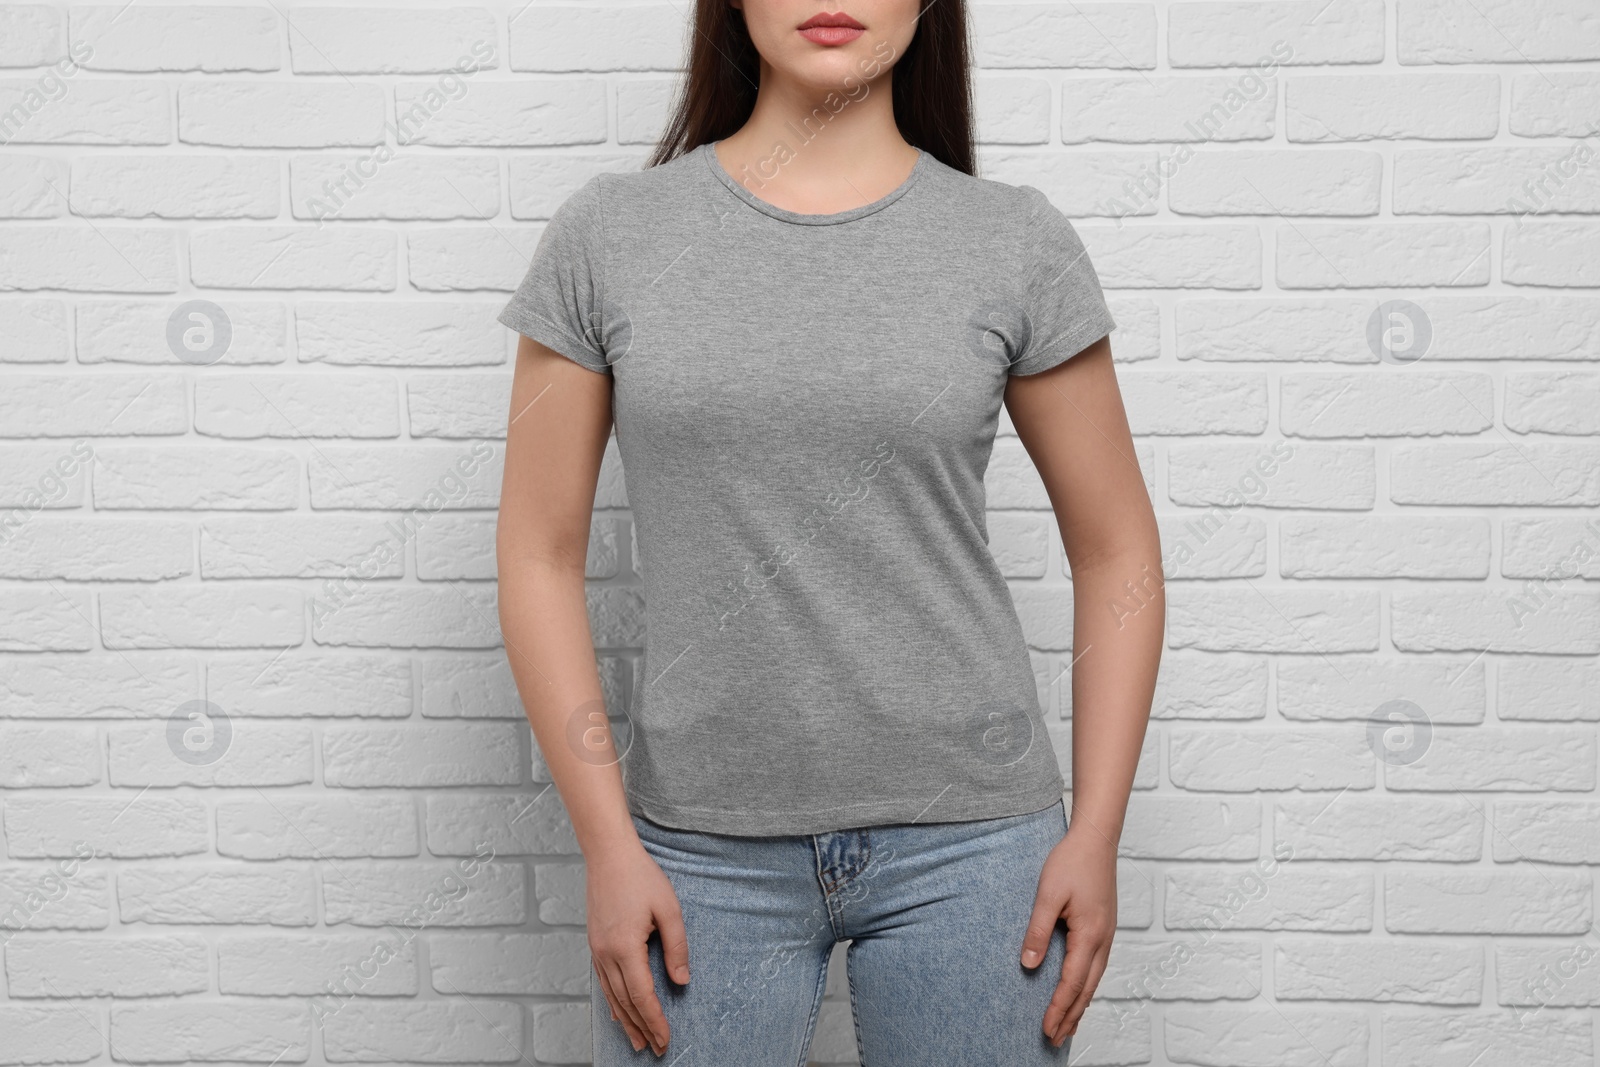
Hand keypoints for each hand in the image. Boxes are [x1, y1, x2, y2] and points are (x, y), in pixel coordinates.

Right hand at [586, 842, 690, 1055]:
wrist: (608, 854)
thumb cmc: (641, 877)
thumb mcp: (669, 909)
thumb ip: (677, 947)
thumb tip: (682, 981)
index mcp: (625, 947)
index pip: (642, 995)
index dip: (655, 1020)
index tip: (666, 1039)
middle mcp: (606, 953)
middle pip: (624, 1002)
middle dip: (641, 1027)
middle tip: (656, 1049)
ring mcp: (596, 949)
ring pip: (611, 995)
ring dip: (625, 1021)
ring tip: (637, 1041)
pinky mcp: (594, 943)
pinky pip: (602, 982)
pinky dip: (612, 1002)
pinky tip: (618, 1013)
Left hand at [1019, 825, 1116, 1046]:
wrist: (1096, 838)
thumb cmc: (1071, 862)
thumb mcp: (1048, 895)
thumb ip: (1038, 930)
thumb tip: (1029, 964)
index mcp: (1090, 935)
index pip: (1071, 983)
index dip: (1058, 1009)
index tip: (1046, 1029)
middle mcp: (1103, 940)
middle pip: (1087, 990)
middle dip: (1070, 1017)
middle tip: (1054, 1040)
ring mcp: (1107, 935)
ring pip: (1094, 981)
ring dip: (1080, 1005)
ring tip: (1067, 1026)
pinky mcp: (1104, 928)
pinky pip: (1096, 967)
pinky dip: (1087, 987)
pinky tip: (1080, 992)